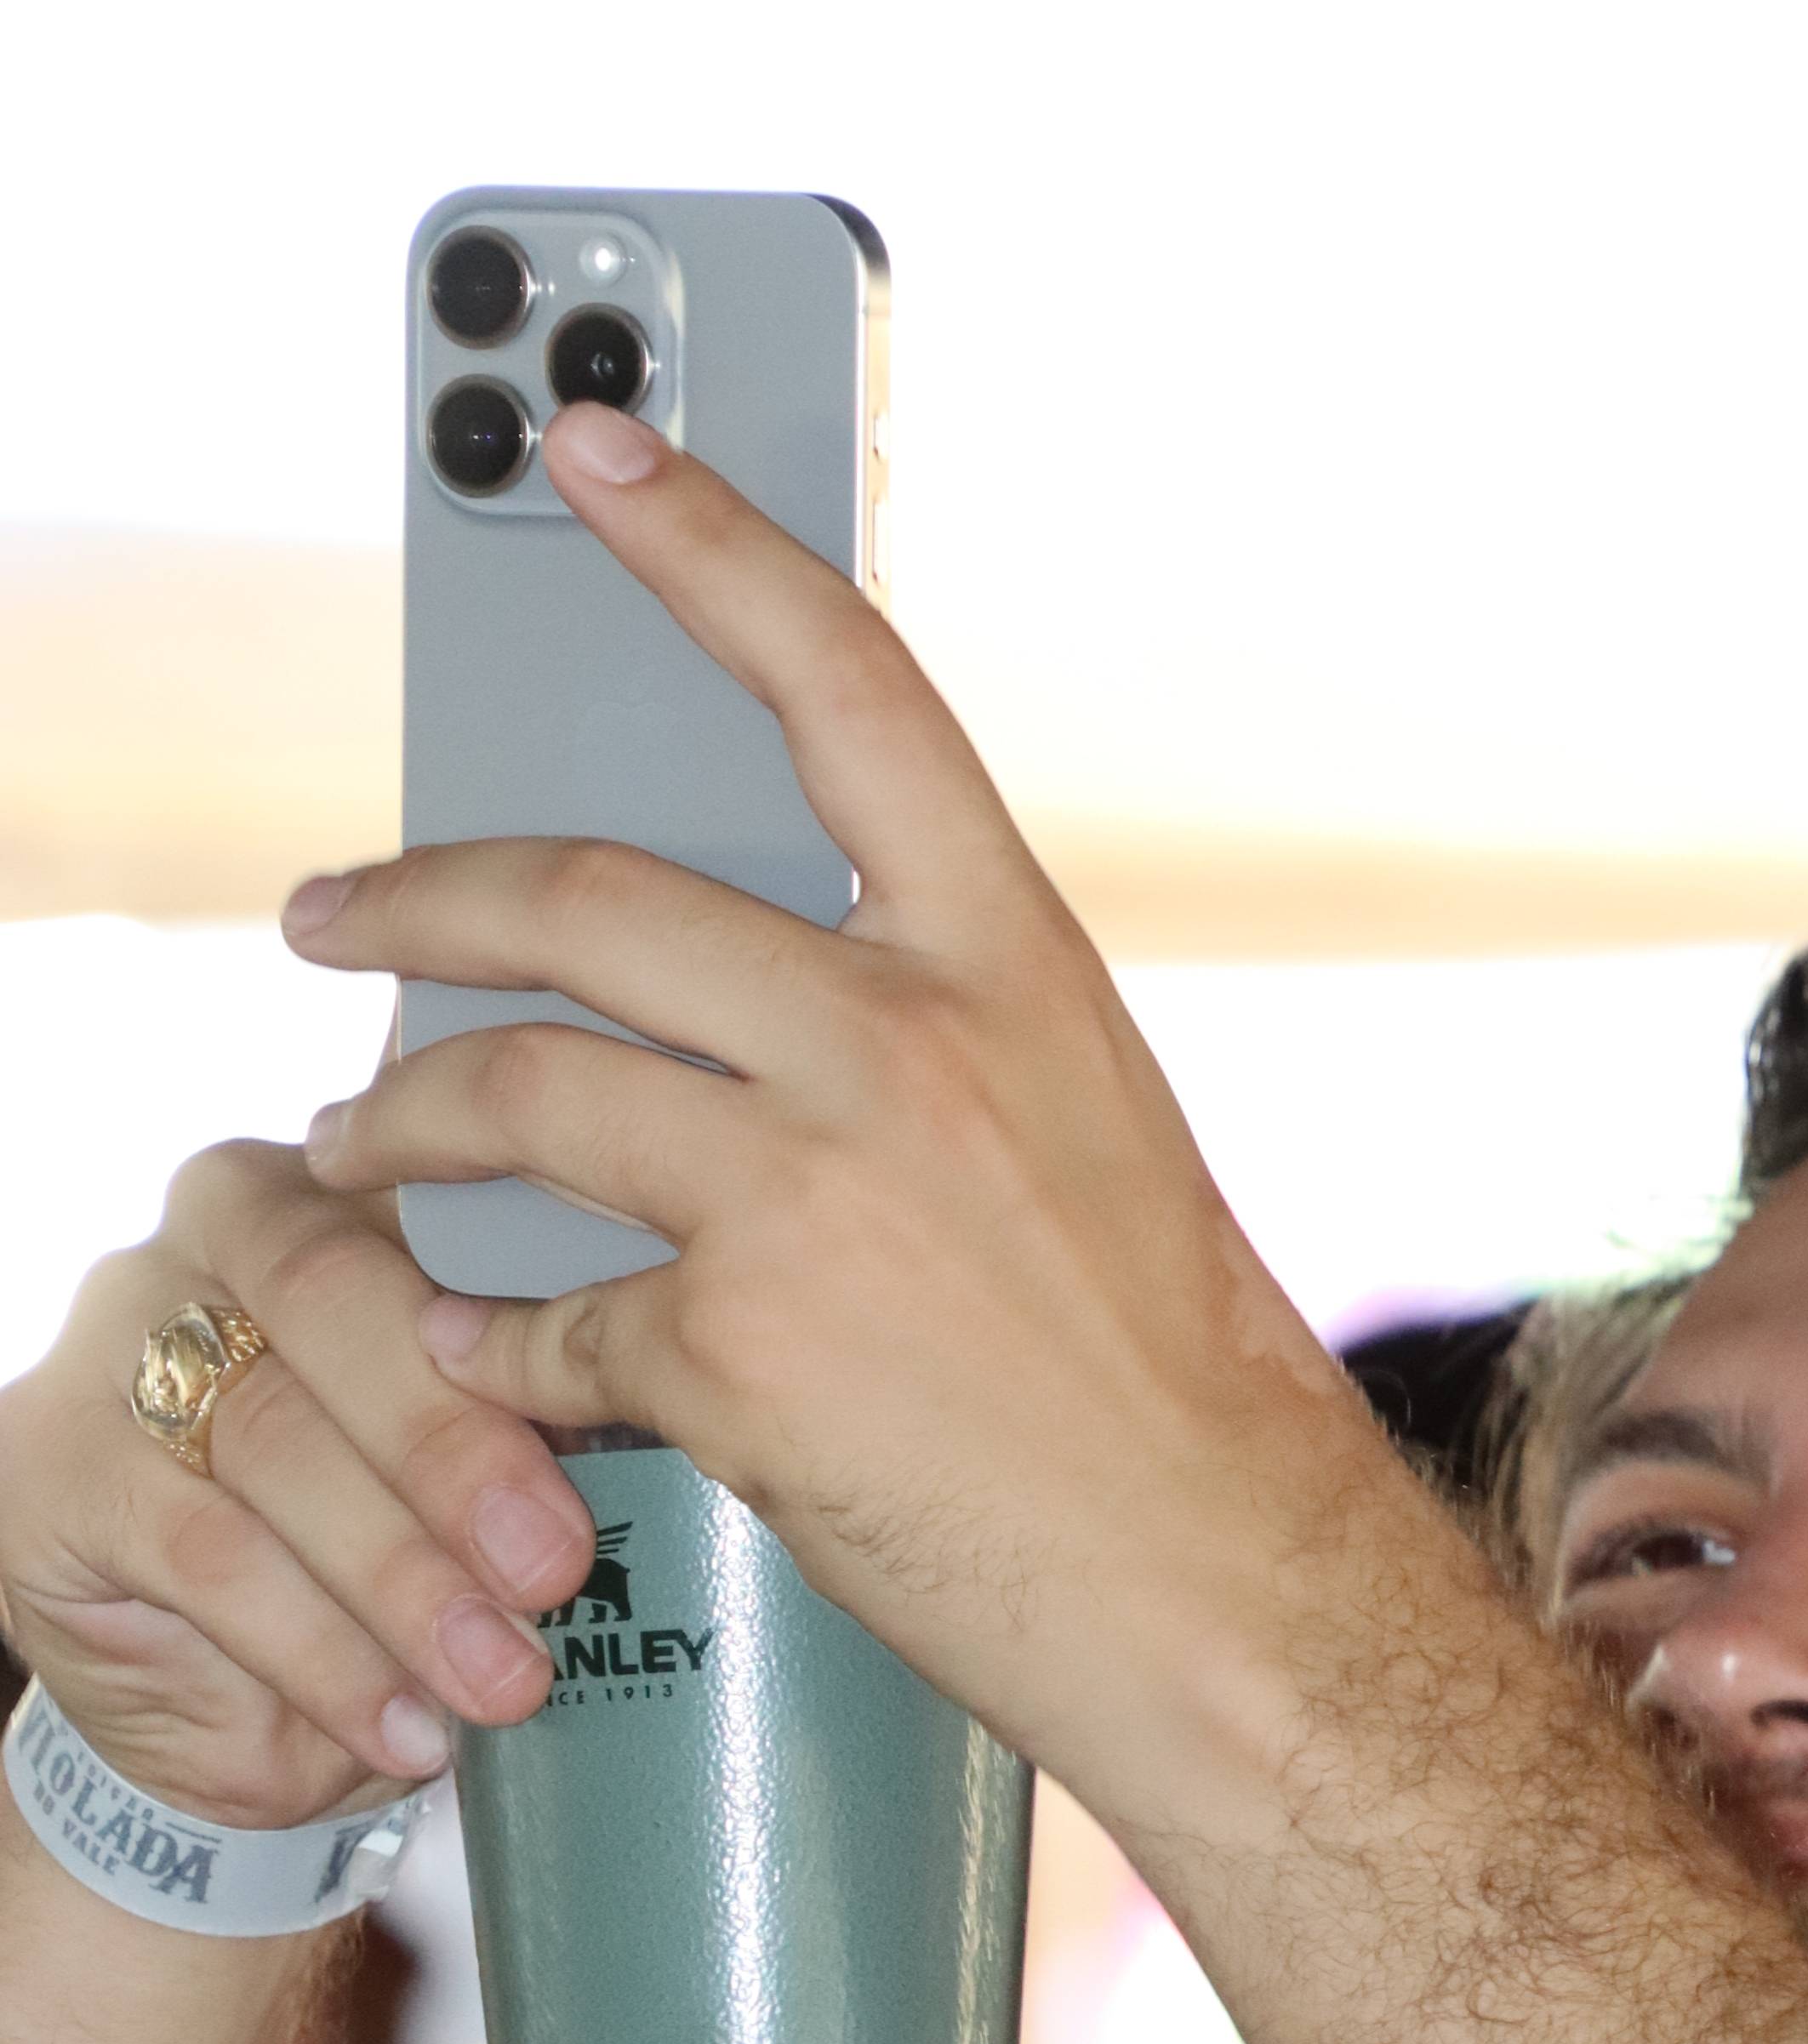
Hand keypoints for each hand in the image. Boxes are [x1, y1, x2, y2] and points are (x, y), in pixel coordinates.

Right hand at [0, 1139, 597, 1830]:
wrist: (234, 1697)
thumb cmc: (396, 1545)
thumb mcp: (496, 1467)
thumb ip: (551, 1410)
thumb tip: (667, 1418)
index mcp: (354, 1185)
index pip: (443, 1205)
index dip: (534, 1303)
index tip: (631, 1411)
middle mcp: (222, 1225)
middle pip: (341, 1297)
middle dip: (458, 1445)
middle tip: (556, 1567)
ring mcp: (118, 1335)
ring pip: (273, 1435)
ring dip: (402, 1574)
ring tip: (502, 1682)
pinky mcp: (54, 1464)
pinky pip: (204, 1553)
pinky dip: (320, 1653)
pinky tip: (401, 1727)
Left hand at [286, 404, 1807, 2043]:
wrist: (1238, 1597)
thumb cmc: (1184, 1405)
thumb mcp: (1092, 1152)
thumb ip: (937, 1060)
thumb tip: (771, 1034)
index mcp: (1018, 968)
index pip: (845, 690)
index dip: (707, 545)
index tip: (590, 446)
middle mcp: (910, 1046)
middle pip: (593, 901)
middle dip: (418, 900)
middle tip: (332, 922)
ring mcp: (815, 1195)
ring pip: (523, 1094)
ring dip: (402, 1122)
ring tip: (357, 1146)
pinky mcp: (738, 1355)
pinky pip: (550, 1325)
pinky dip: (496, 1351)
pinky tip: (486, 1368)